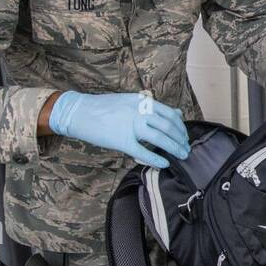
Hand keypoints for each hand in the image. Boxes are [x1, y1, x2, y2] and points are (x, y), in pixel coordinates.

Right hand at [47, 91, 189, 168]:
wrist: (78, 112)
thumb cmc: (105, 108)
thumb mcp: (131, 101)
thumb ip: (153, 108)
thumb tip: (177, 113)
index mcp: (143, 102)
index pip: (170, 115)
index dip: (181, 128)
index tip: (185, 136)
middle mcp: (140, 112)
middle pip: (169, 127)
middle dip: (181, 140)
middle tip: (186, 149)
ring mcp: (131, 126)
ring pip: (160, 139)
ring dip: (174, 149)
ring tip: (182, 156)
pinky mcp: (122, 141)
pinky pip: (143, 152)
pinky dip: (156, 159)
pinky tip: (164, 164)